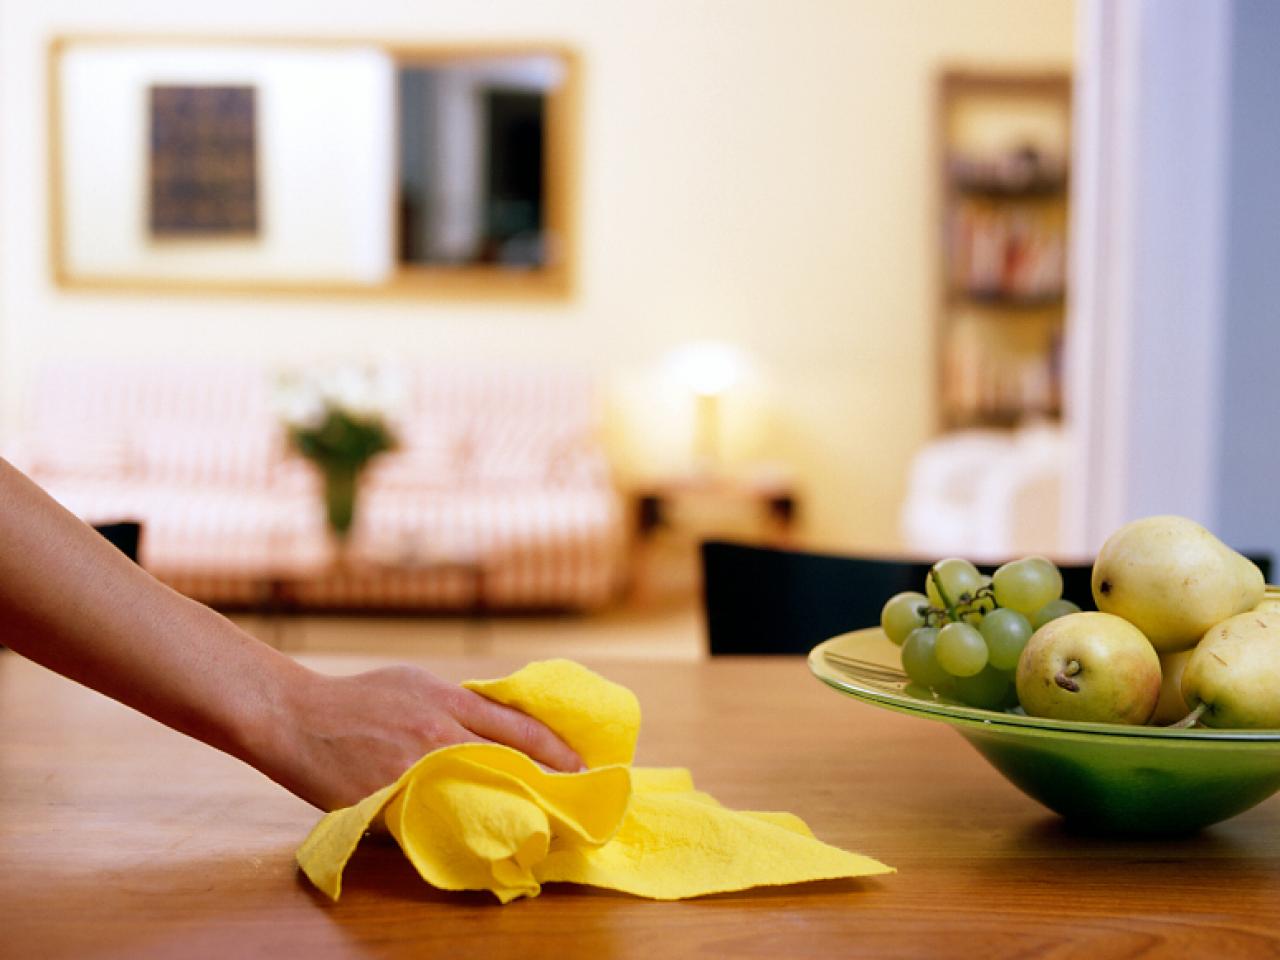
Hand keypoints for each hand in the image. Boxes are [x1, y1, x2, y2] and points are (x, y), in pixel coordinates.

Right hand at [260, 664, 584, 810]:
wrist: (293, 716)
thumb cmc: (356, 698)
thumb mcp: (413, 683)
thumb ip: (454, 704)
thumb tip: (494, 725)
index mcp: (446, 700)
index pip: (518, 727)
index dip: (556, 751)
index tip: (582, 768)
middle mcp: (436, 732)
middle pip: (506, 761)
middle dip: (545, 783)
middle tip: (572, 802)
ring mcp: (411, 768)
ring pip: (476, 792)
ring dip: (508, 808)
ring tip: (537, 823)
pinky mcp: (387, 799)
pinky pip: (432, 818)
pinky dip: (457, 827)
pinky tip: (478, 839)